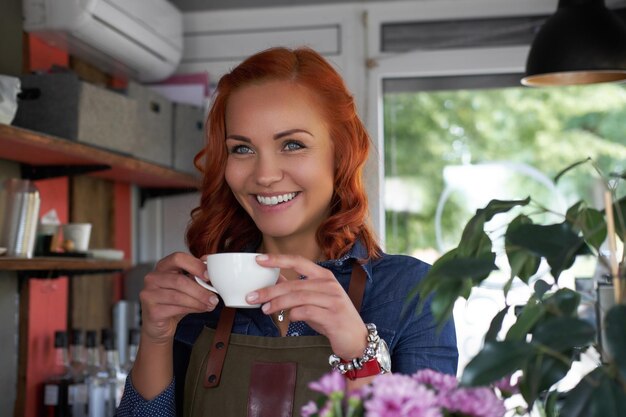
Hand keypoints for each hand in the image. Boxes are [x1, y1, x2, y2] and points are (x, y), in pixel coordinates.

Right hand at [139, 252, 219, 344]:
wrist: (160, 324)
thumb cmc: (174, 302)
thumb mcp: (187, 285)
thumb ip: (196, 274)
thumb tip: (209, 264)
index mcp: (163, 266)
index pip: (178, 258)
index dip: (195, 265)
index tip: (208, 276)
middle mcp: (153, 278)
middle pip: (179, 280)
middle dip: (200, 290)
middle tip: (214, 298)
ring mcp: (149, 294)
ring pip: (178, 296)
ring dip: (198, 302)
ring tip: (210, 305)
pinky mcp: (152, 311)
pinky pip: (176, 309)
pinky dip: (192, 309)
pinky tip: (200, 309)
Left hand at [247, 254, 367, 358]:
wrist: (356, 339)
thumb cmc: (331, 317)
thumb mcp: (313, 300)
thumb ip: (295, 290)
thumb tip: (272, 280)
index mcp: (324, 276)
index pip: (298, 261)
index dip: (278, 259)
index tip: (259, 259)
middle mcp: (329, 284)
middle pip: (294, 283)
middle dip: (270, 290)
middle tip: (252, 296)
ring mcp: (333, 300)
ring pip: (299, 297)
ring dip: (278, 303)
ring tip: (264, 309)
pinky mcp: (334, 316)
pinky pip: (308, 312)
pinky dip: (294, 315)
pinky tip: (287, 319)